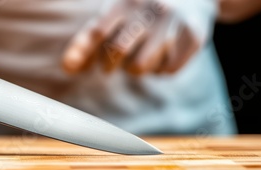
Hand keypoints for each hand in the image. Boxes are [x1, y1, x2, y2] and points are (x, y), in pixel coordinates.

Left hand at [62, 0, 216, 75]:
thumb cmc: (143, 9)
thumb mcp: (116, 13)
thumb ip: (89, 39)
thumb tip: (67, 68)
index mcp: (125, 1)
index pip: (98, 32)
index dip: (86, 53)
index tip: (79, 65)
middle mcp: (149, 8)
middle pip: (117, 52)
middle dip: (109, 64)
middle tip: (112, 64)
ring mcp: (172, 22)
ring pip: (140, 67)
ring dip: (136, 68)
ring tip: (142, 54)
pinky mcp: (193, 37)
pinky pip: (167, 71)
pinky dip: (161, 70)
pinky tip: (164, 54)